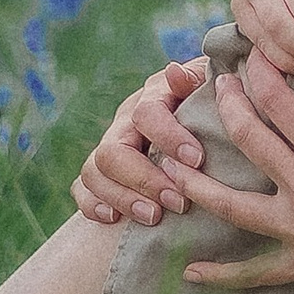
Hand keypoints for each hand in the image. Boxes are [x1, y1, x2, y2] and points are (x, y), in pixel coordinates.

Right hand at [74, 58, 208, 225]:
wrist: (201, 109)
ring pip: (95, 171)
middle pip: (114, 150)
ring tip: (154, 217)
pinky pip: (81, 187)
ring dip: (122, 197)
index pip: (147, 114)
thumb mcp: (211, 84)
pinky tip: (114, 220)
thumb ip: (196, 79)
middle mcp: (125, 120)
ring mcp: (110, 144)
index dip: (169, 137)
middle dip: (144, 179)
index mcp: (153, 95)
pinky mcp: (101, 170)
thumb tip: (174, 74)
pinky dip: (92, 204)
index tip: (197, 160)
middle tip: (179, 203)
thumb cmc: (213, 98)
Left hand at [176, 47, 293, 293]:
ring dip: (196, 184)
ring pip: (231, 206)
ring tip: (170, 166)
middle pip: (248, 141)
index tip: (250, 58)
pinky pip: (255, 273)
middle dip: (227, 107)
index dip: (261, 75)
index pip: (280, 104)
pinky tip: (192, 271)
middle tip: (215, 87)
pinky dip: (221, 275)